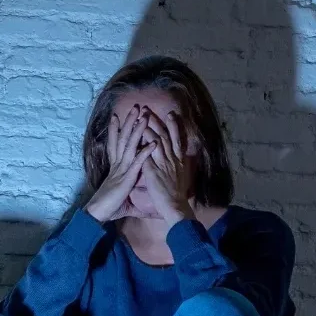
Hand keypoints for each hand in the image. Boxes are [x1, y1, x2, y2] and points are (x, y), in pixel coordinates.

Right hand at [85, 105, 158, 222]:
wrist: (98, 214)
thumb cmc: (108, 208)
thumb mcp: (124, 201)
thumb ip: (135, 200)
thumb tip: (143, 205)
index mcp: (115, 168)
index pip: (115, 144)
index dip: (115, 130)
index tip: (117, 116)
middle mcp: (117, 165)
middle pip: (122, 138)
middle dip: (129, 122)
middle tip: (136, 107)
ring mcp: (121, 170)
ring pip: (130, 145)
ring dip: (138, 130)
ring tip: (145, 116)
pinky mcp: (126, 178)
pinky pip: (137, 162)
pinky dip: (145, 152)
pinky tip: (153, 142)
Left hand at [139, 110, 195, 226]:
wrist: (176, 207)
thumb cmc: (177, 196)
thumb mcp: (180, 177)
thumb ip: (176, 167)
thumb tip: (175, 163)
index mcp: (178, 160)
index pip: (176, 139)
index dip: (173, 126)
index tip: (169, 114)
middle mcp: (172, 159)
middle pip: (164, 135)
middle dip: (156, 121)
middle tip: (148, 109)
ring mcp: (163, 164)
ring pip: (156, 141)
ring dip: (148, 127)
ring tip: (140, 117)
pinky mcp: (154, 170)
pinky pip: (147, 154)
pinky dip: (142, 144)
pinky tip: (135, 136)